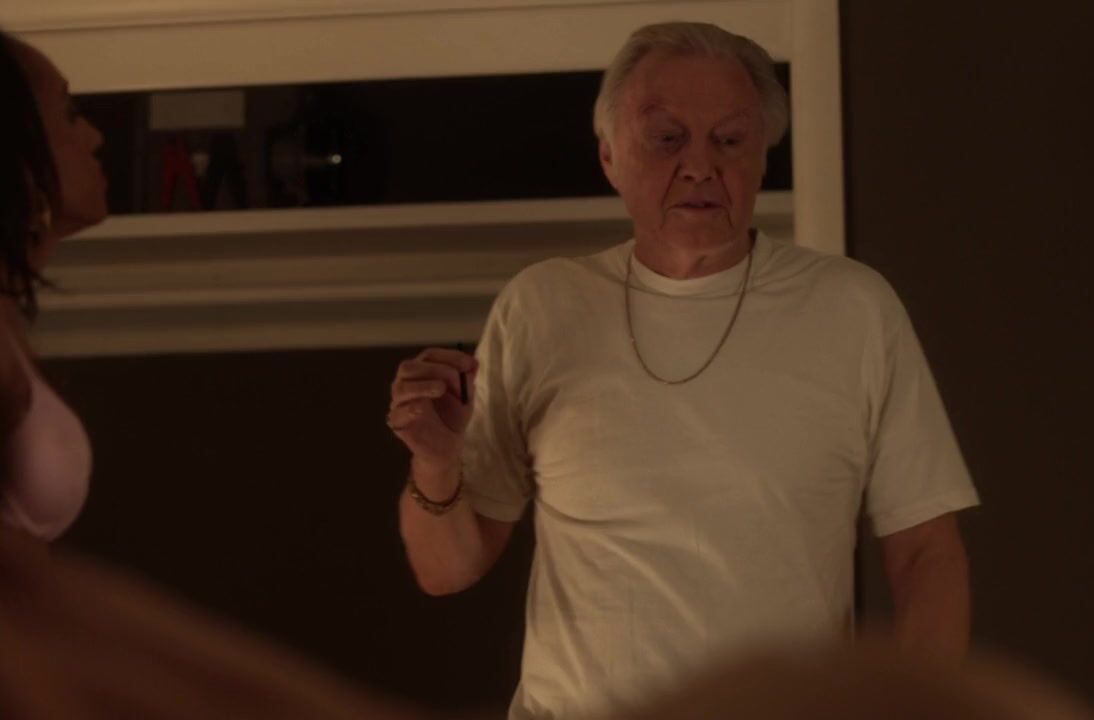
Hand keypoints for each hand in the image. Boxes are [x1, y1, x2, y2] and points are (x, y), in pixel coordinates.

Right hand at [387, 347, 477, 470]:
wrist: (448, 446)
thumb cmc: (452, 417)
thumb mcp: (466, 395)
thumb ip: (467, 378)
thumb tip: (473, 362)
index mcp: (422, 373)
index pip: (429, 356)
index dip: (449, 356)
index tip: (469, 365)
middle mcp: (407, 384)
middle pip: (409, 367)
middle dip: (434, 369)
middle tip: (454, 379)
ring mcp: (400, 403)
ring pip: (401, 387)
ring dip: (422, 385)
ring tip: (441, 389)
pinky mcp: (398, 423)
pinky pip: (397, 413)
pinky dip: (410, 408)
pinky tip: (422, 408)